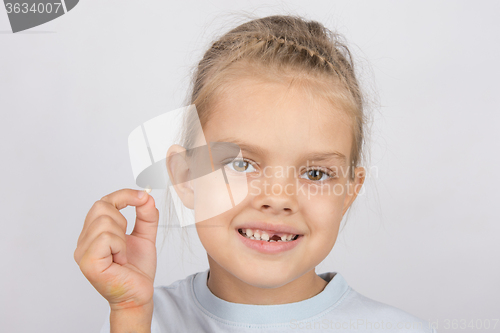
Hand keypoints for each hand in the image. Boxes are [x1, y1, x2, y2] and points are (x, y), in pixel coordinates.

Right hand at [74, 188, 158, 310]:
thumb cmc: (137, 269)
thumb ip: (146, 216)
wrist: (139, 294)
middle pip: (101, 206)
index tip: (143, 196)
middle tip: (126, 241)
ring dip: (122, 238)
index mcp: (94, 233)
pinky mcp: (87, 261)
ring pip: (104, 222)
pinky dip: (119, 246)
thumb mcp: (145, 236)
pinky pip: (106, 237)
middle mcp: (84, 240)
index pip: (103, 202)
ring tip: (122, 254)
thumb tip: (146, 197)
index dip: (123, 195)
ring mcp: (82, 251)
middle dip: (122, 219)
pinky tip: (119, 260)